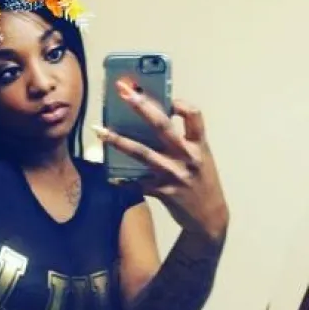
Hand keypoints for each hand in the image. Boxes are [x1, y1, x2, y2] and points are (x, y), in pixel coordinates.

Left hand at [95, 79, 228, 241]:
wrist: (209, 217)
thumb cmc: (202, 182)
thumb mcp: (200, 158)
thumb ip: (183, 141)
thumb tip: (154, 120)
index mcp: (199, 145)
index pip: (194, 115)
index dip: (180, 103)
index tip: (166, 97)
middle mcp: (187, 157)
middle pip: (162, 126)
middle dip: (142, 107)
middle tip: (124, 92)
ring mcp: (174, 174)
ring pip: (142, 153)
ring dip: (119, 141)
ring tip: (100, 131)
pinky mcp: (163, 192)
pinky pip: (136, 184)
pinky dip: (122, 181)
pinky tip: (110, 178)